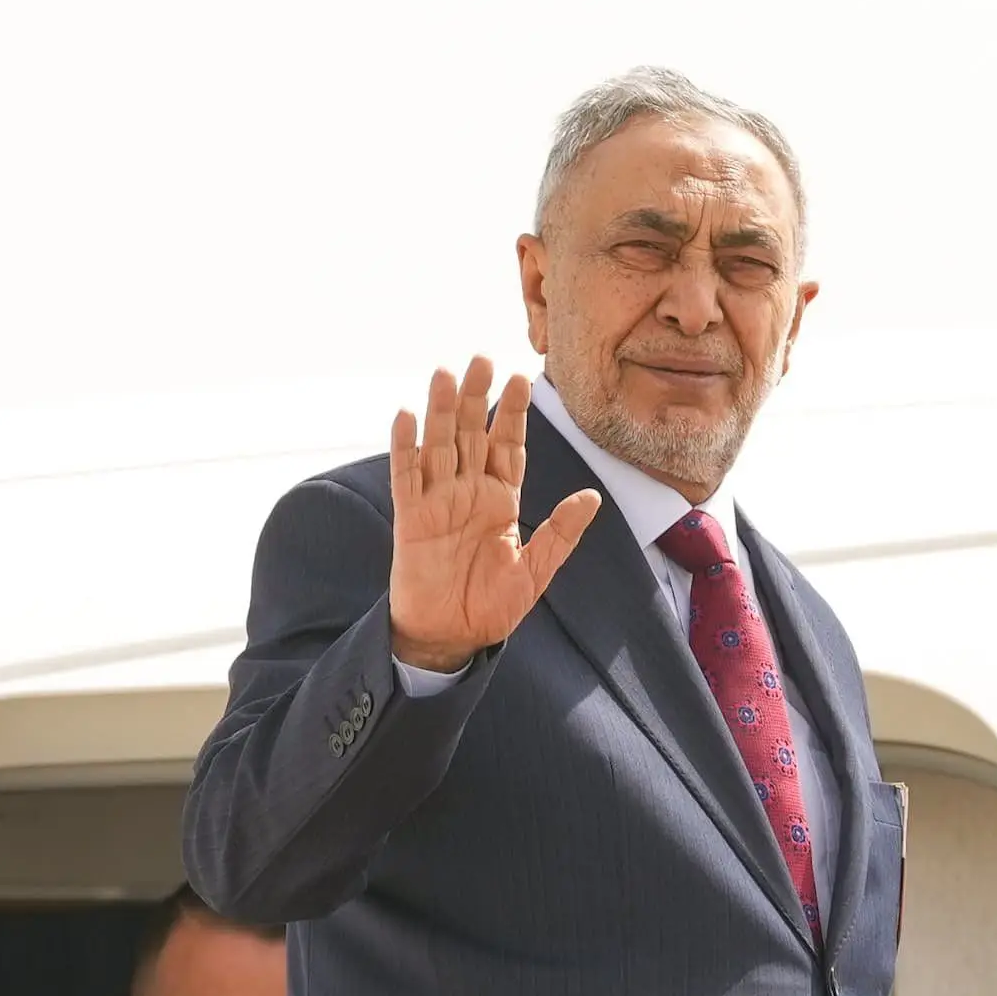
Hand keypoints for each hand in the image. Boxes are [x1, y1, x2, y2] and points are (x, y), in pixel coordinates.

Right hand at [383, 357, 603, 674]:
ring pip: (438, 445)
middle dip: (476, 397)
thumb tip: (591, 497)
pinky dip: (405, 447)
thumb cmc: (492, 606)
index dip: (513, 412)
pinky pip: (407, 478)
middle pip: (471, 434)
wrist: (452, 637)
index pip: (508, 445)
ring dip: (440, 411)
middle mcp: (469, 492)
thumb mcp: (536, 571)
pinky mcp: (411, 519)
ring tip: (444, 374)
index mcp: (501, 499)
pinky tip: (407, 416)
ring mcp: (438, 502)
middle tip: (481, 358)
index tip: (522, 377)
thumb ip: (560, 533)